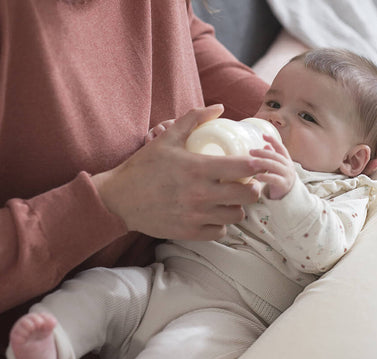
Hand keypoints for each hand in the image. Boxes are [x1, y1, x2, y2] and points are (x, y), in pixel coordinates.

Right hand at [91, 105, 260, 240]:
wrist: (120, 199)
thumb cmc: (144, 167)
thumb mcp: (167, 138)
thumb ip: (194, 119)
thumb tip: (219, 107)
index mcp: (198, 168)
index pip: (243, 168)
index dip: (257, 166)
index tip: (256, 165)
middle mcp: (201, 194)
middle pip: (248, 196)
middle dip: (252, 189)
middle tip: (246, 185)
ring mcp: (197, 216)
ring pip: (237, 215)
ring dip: (237, 207)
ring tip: (229, 200)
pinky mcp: (191, 233)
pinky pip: (220, 231)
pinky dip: (221, 223)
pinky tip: (214, 214)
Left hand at [249, 134, 296, 199]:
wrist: (287, 197)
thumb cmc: (279, 180)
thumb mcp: (277, 167)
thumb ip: (272, 157)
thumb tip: (266, 144)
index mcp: (287, 160)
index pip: (281, 148)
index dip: (273, 141)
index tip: (263, 135)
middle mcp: (288, 166)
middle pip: (275, 156)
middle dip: (263, 152)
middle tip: (251, 151)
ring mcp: (287, 175)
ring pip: (274, 166)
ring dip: (262, 163)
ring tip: (251, 162)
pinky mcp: (284, 185)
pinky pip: (274, 179)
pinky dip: (266, 177)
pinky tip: (257, 176)